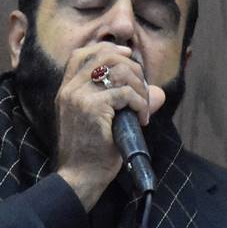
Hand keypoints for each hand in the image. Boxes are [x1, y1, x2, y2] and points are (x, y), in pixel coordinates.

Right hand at [53, 42, 166, 209]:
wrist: (79, 178)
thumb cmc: (91, 153)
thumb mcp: (104, 122)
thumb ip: (125, 102)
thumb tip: (159, 93)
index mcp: (67, 90)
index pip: (83, 53)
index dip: (109, 49)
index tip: (129, 57)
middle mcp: (70, 89)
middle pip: (105, 55)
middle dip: (132, 68)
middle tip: (142, 92)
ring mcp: (79, 97)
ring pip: (118, 71)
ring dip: (139, 87)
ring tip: (142, 107)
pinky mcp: (92, 108)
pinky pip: (125, 93)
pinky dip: (139, 103)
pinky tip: (141, 119)